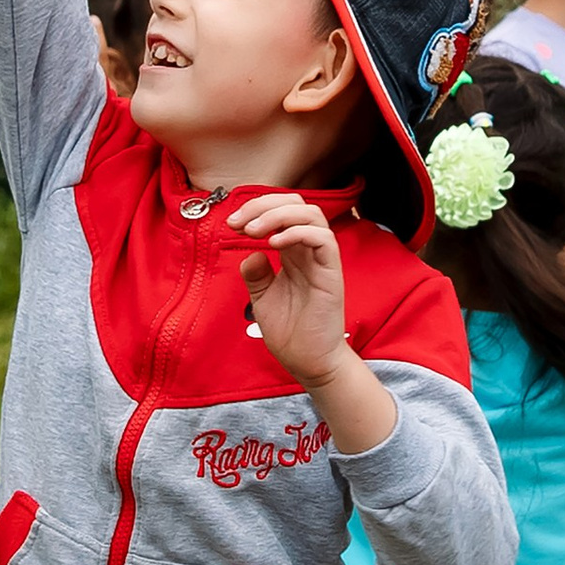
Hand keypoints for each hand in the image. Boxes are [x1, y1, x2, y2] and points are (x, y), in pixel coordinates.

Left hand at [234, 192, 349, 389]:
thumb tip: (250, 252)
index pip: (281, 210)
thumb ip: (256, 274)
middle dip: (264, 204)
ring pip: (311, 214)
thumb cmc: (290, 331)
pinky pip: (323, 239)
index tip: (232, 223)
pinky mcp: (332, 273)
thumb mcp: (262, 298)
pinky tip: (274, 245)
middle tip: (238, 221)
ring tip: (253, 231)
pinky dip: (297, 233)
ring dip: (278, 215)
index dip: (256, 208)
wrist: (308, 361)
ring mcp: (322, 260)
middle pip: (297, 203)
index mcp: (293, 252)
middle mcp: (309, 250)